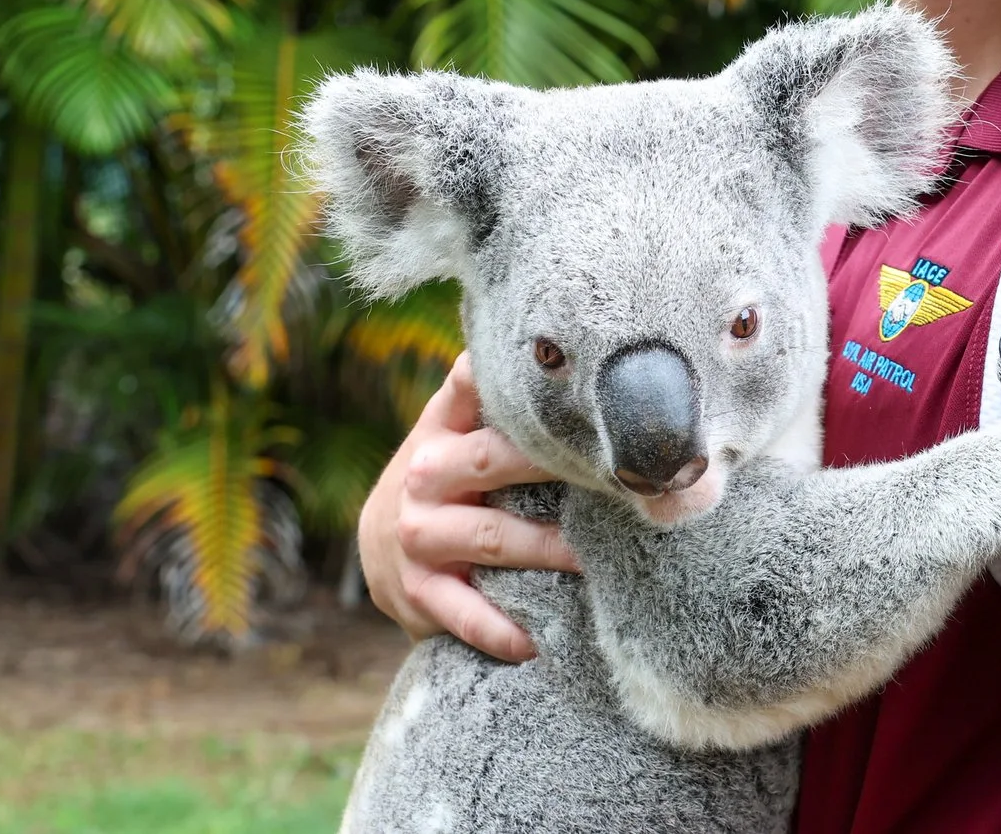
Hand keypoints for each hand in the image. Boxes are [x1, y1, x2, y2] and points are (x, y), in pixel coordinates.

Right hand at [357, 352, 579, 660]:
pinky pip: (467, 615)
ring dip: (550, 549)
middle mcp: (426, 474)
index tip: (571, 377)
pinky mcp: (419, 592)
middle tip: (618, 472)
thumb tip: (593, 361)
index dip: (510, 377)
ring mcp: (420, 535)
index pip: (472, 384)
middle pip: (491, 459)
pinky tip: (541, 639)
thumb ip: (509, 401)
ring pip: (493, 538)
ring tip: (599, 555)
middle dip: (554, 463)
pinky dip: (505, 630)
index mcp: (443, 424)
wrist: (383, 544)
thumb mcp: (466, 429)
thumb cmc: (455, 474)